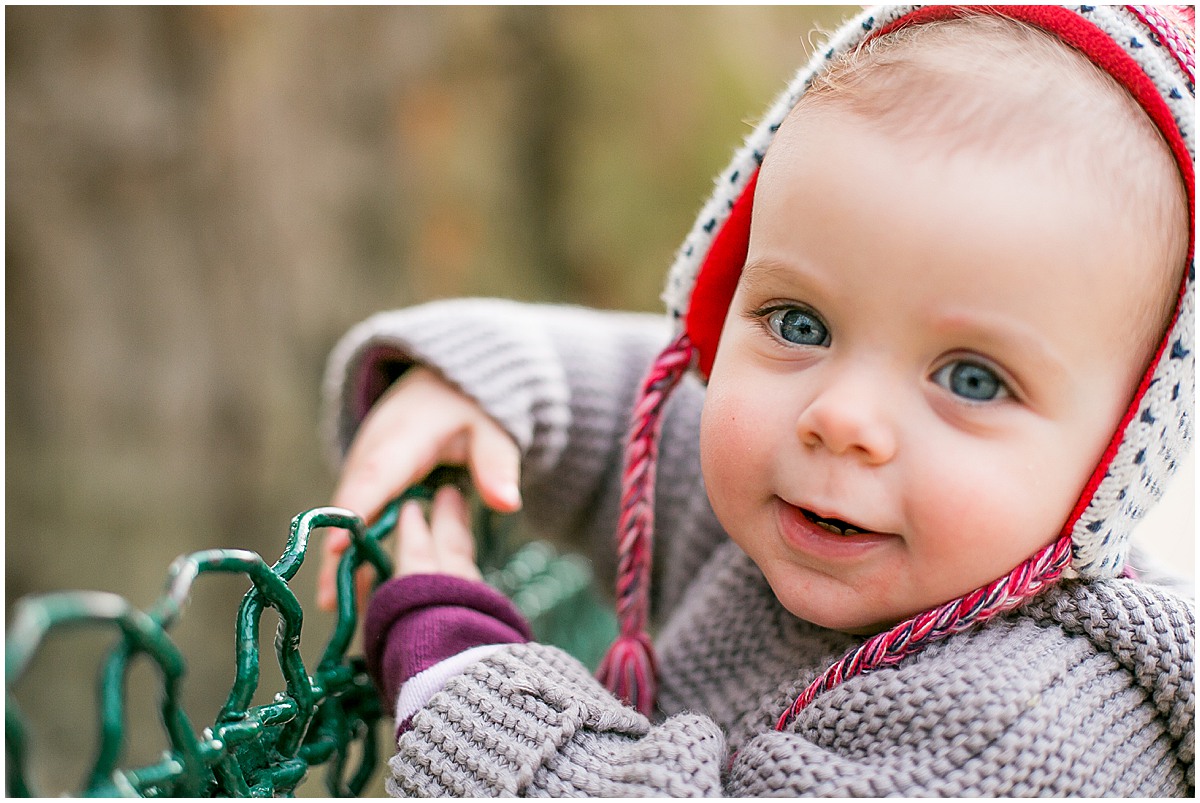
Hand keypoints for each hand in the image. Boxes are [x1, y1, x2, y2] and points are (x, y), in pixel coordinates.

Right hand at [318, 366, 519, 610]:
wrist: (441, 382)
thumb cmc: (468, 406)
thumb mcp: (492, 428)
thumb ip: (498, 463)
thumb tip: (508, 503)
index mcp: (402, 439)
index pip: (374, 477)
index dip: (355, 513)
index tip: (338, 550)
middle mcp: (371, 454)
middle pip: (350, 506)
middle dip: (338, 553)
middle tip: (332, 603)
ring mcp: (362, 467)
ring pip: (346, 516)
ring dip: (338, 559)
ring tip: (335, 609)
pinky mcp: (363, 481)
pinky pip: (354, 517)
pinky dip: (349, 550)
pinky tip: (350, 590)